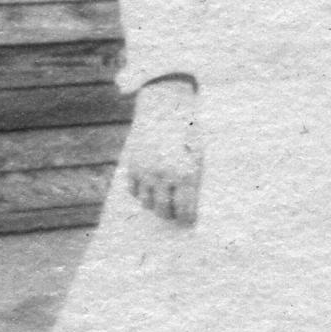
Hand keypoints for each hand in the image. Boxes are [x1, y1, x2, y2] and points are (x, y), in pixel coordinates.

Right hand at [122, 77, 203, 222]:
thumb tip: (192, 205)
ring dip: (154, 203)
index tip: (187, 222)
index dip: (186, 220)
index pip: (185, 210)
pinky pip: (133, 190)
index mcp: (186, 174)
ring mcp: (146, 172)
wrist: (164, 109)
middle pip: (163, 211)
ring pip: (146, 203)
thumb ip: (194, 180)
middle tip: (173, 212)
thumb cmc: (187, 133)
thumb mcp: (198, 155)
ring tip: (161, 198)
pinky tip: (149, 186)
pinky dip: (140, 192)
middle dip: (169, 215)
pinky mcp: (132, 166)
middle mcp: (165, 176)